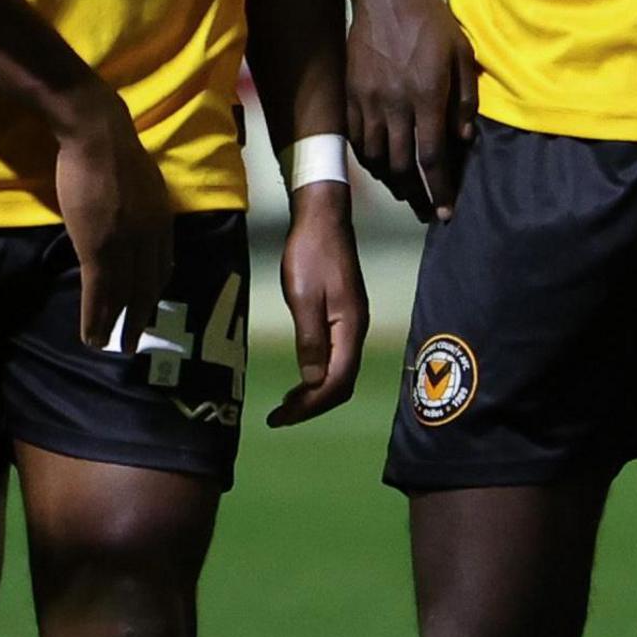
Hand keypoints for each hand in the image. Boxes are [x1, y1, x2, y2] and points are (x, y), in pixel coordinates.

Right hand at [49, 93, 174, 345]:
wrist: (97, 136)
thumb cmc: (114, 149)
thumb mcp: (144, 180)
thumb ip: (144, 203)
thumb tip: (136, 214)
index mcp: (161, 220)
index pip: (162, 265)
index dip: (154, 289)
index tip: (147, 305)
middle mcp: (150, 238)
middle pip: (147, 287)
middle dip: (140, 317)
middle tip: (133, 340)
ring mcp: (125, 245)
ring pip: (122, 295)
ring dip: (115, 325)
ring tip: (109, 345)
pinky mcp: (98, 249)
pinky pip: (99, 293)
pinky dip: (95, 318)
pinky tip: (90, 336)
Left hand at [266, 183, 367, 426]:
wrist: (322, 218)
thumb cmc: (310, 253)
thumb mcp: (303, 296)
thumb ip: (309, 340)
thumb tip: (311, 381)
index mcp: (350, 328)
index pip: (337, 381)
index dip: (311, 404)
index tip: (283, 416)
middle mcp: (355, 331)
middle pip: (342, 383)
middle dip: (313, 405)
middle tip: (280, 418)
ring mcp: (351, 324)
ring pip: (339, 372)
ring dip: (314, 393)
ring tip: (286, 405)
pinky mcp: (343, 317)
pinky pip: (335, 358)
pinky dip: (317, 375)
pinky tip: (300, 378)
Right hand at [347, 0, 478, 219]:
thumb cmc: (431, 22)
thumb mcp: (462, 54)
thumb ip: (465, 99)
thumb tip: (463, 140)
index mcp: (427, 95)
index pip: (433, 157)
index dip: (440, 188)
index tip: (445, 212)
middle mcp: (395, 104)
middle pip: (402, 165)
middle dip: (416, 194)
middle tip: (426, 211)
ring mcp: (368, 100)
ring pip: (377, 157)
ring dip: (392, 180)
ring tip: (406, 190)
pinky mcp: (351, 94)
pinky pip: (357, 139)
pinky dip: (370, 159)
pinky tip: (382, 165)